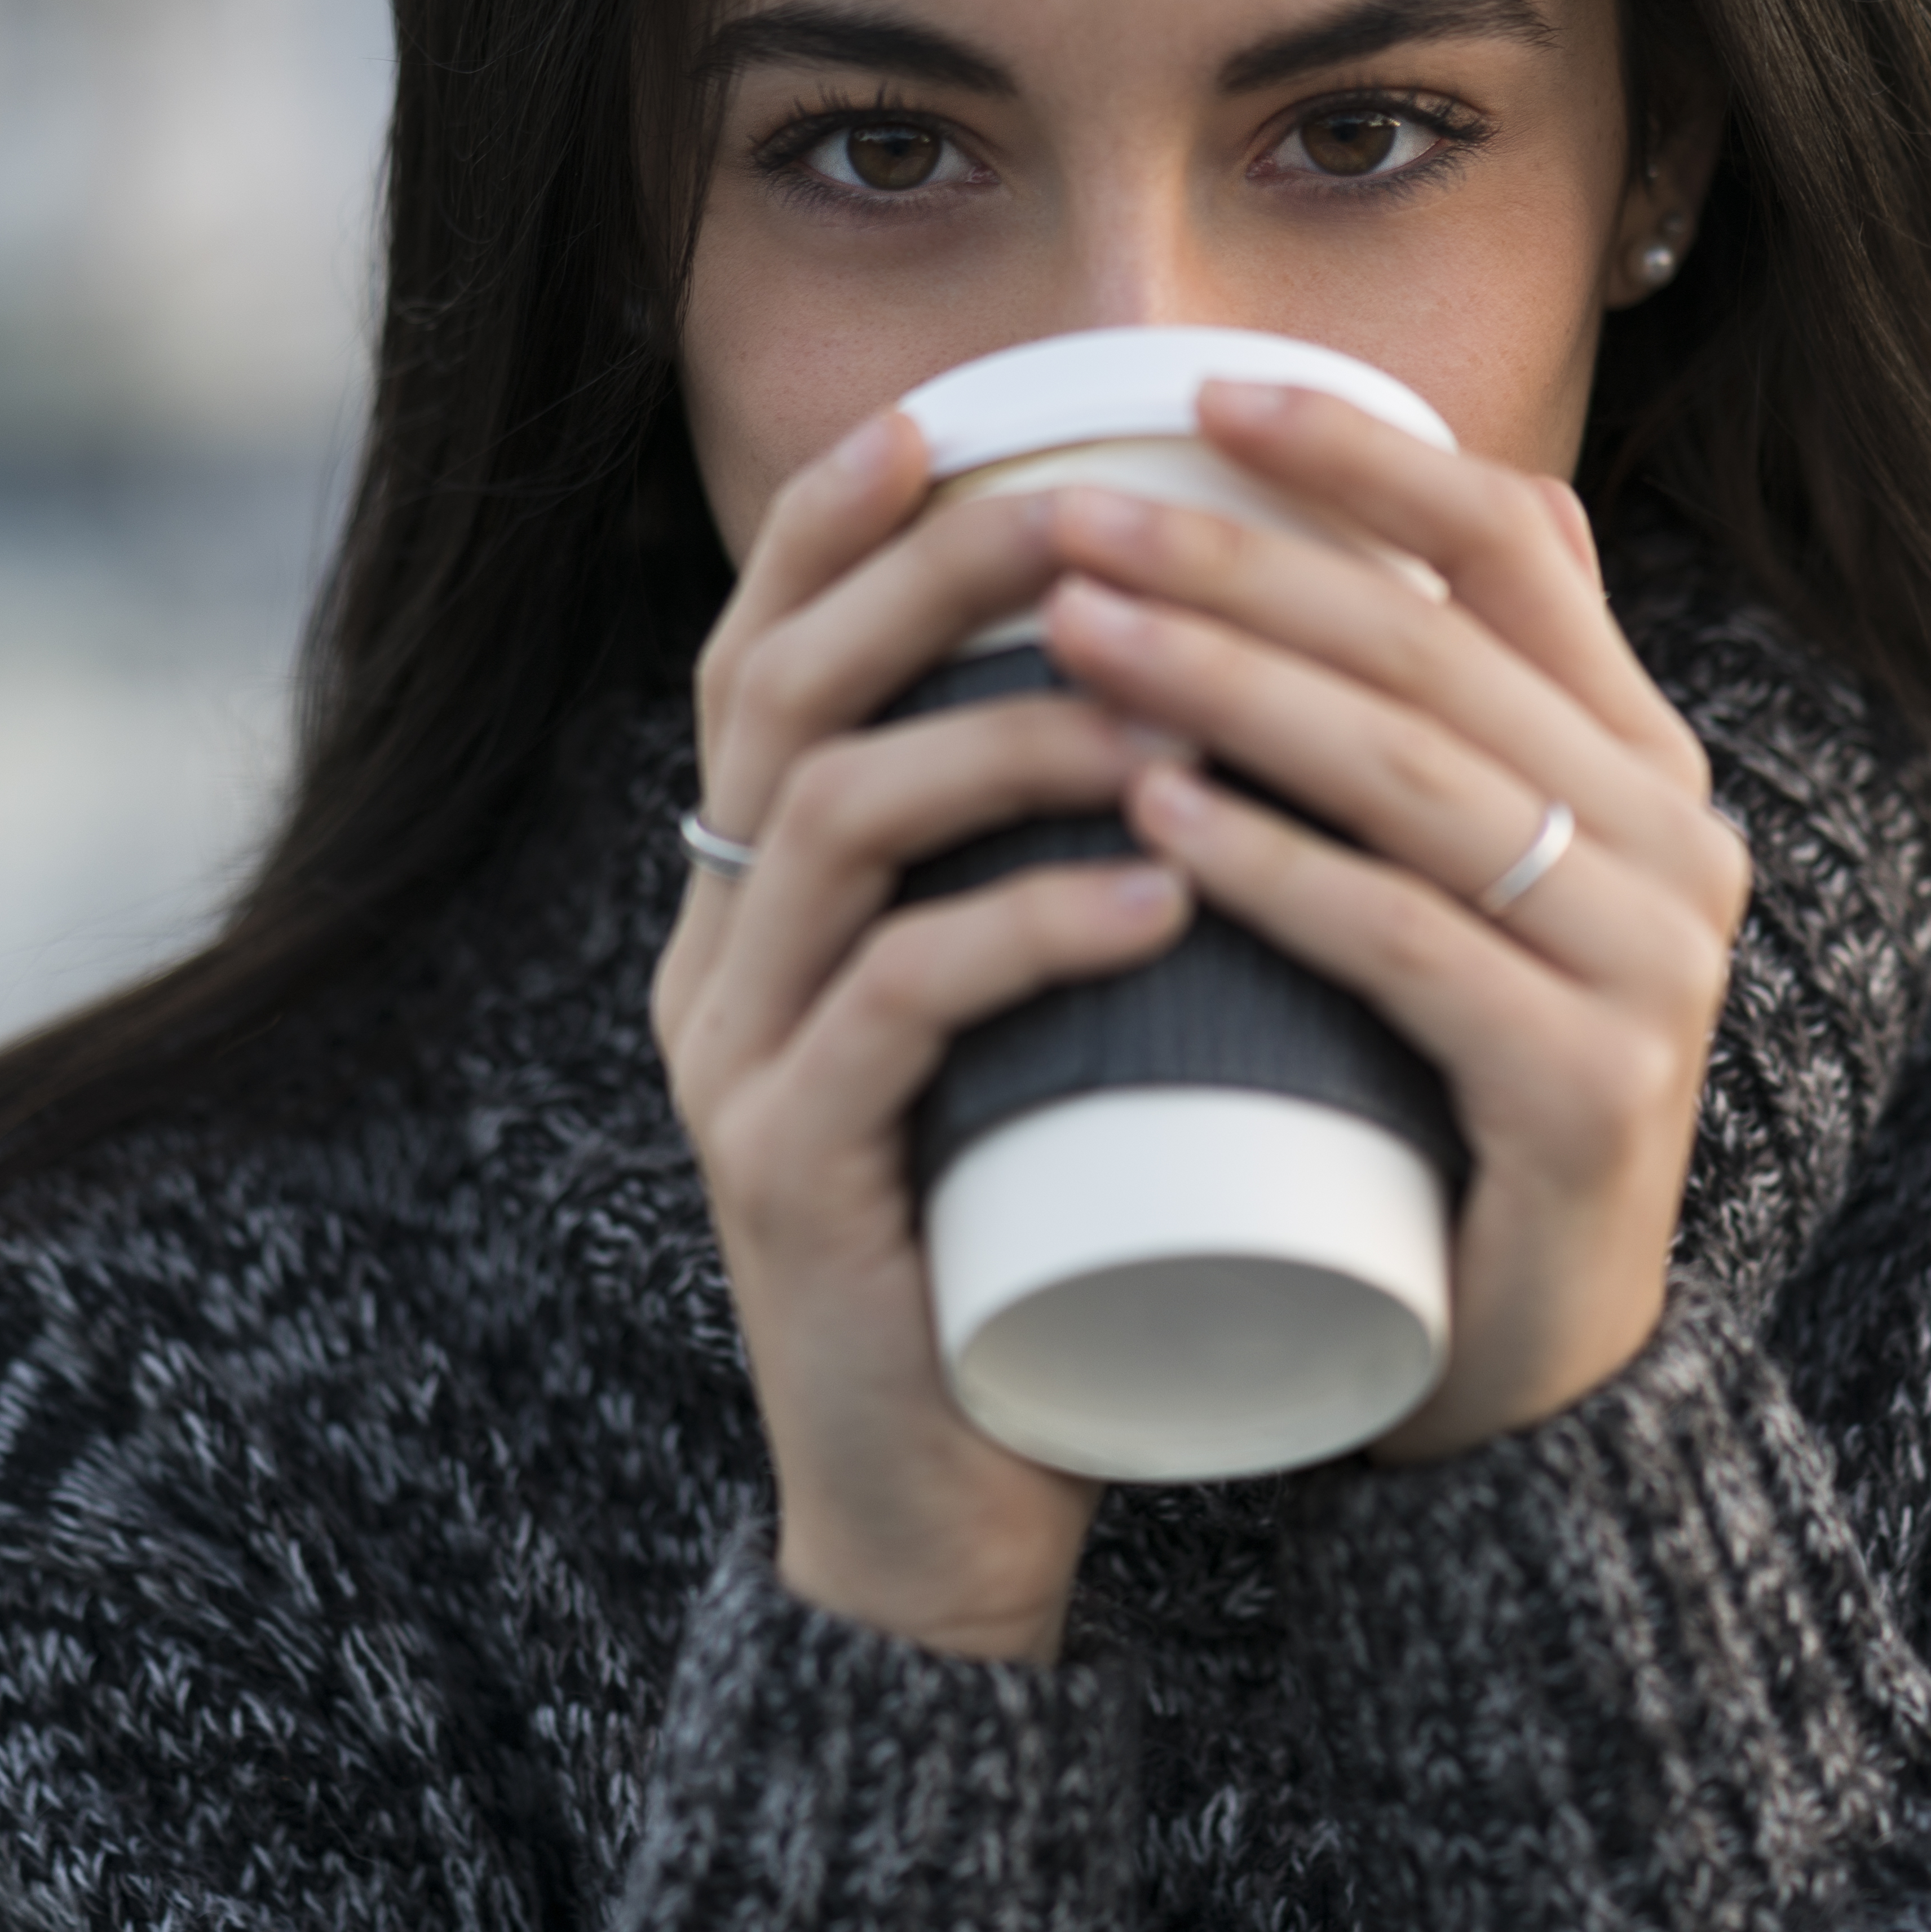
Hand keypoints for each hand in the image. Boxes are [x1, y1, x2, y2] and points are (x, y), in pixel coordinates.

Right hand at [648, 410, 1189, 1663]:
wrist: (966, 1508)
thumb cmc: (1034, 1230)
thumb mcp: (1040, 1013)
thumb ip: (1062, 867)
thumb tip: (1214, 688)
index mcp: (759, 900)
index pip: (766, 651)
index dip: (839, 523)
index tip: (956, 423)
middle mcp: (716, 957)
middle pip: (781, 695)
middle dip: (933, 581)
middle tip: (1094, 526)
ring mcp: (735, 1068)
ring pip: (831, 822)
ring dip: (1007, 737)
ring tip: (1168, 715)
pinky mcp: (790, 1180)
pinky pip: (890, 1005)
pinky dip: (1027, 926)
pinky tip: (1154, 891)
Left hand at [1034, 379, 1749, 1462]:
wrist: (1527, 1369)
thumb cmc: (1448, 1097)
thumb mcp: (1465, 884)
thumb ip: (1461, 717)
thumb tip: (1455, 499)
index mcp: (1644, 761)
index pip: (1513, 538)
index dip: (1361, 451)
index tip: (1201, 387)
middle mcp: (1674, 841)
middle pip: (1433, 649)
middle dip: (1241, 563)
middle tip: (1066, 521)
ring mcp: (1647, 970)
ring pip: (1415, 778)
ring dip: (1230, 689)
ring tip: (1071, 635)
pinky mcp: (1589, 1095)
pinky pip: (1409, 946)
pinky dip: (1275, 871)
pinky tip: (1155, 816)